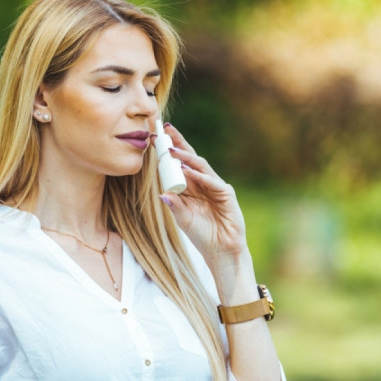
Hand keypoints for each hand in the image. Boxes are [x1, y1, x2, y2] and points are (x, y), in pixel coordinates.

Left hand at [159, 123, 248, 258]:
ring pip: (200, 166)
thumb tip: (161, 193)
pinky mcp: (226, 194)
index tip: (154, 139)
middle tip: (166, 130)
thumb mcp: (182, 218)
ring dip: (186, 157)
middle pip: (190, 158)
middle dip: (178, 143)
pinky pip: (211, 182)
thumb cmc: (201, 234)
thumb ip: (174, 205)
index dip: (168, 151)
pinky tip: (187, 170)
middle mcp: (203, 182)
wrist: (221, 250)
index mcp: (191, 186)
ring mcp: (215, 186)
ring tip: (172, 150)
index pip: (179, 164)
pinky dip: (199, 176)